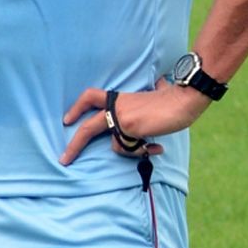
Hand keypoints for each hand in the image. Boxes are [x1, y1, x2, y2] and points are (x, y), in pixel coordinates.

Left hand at [58, 79, 208, 164]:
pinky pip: (130, 149)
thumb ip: (144, 101)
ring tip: (151, 147)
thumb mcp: (152, 99)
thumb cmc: (172, 99)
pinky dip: (143, 152)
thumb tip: (157, 88)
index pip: (90, 96)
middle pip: (87, 127)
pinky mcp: (128, 127)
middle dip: (75, 145)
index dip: (77, 107)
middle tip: (64, 159)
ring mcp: (120, 117)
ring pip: (115, 146)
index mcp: (119, 98)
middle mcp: (116, 106)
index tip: (67, 120)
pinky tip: (157, 148)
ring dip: (133, 151)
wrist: (183, 99)